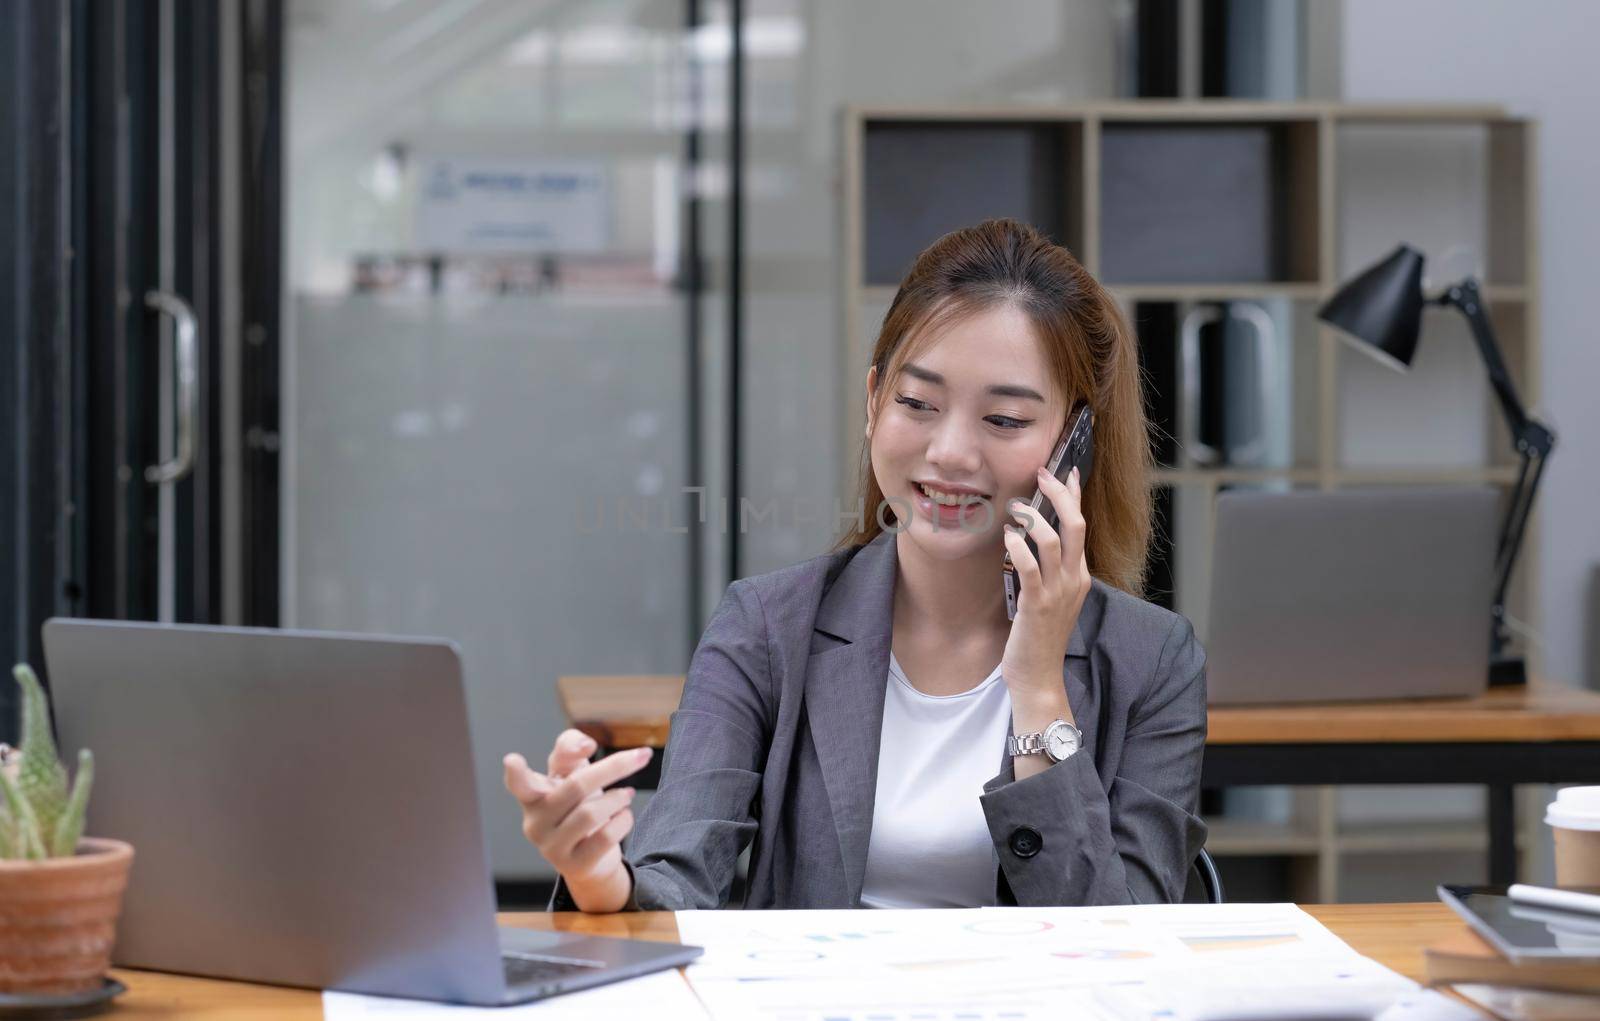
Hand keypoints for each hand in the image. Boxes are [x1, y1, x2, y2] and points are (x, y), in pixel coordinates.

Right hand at [502, 729, 651, 910]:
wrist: (592, 855)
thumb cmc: (579, 804)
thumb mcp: (572, 772)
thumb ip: (571, 748)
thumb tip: (586, 745)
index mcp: (532, 796)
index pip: (519, 784)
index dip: (515, 773)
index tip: (512, 759)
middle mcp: (535, 823)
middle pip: (576, 786)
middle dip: (614, 767)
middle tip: (642, 756)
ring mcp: (551, 848)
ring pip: (591, 814)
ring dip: (619, 798)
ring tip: (627, 795)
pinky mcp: (574, 866)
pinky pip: (604, 837)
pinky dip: (623, 820)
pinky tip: (625, 816)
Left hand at [1000, 465, 1089, 720]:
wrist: (1039, 677)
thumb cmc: (1039, 638)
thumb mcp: (1051, 599)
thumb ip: (1049, 571)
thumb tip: (1034, 540)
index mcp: (1079, 576)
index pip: (1082, 526)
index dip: (1075, 496)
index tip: (1067, 471)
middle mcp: (1074, 580)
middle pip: (1076, 525)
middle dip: (1060, 495)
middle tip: (1042, 475)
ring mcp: (1058, 592)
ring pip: (1055, 541)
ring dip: (1033, 518)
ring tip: (1015, 508)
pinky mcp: (1037, 605)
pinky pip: (1030, 567)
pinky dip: (1019, 547)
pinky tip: (1008, 538)